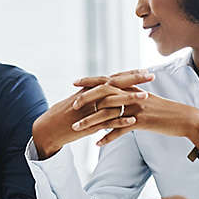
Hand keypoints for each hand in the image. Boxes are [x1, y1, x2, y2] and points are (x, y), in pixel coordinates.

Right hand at [32, 70, 151, 158]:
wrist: (47, 129)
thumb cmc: (61, 115)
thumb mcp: (76, 101)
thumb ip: (90, 95)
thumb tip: (104, 90)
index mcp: (88, 90)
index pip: (111, 78)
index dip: (128, 74)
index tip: (143, 70)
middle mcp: (89, 96)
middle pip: (114, 84)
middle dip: (133, 79)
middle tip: (150, 75)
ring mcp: (88, 110)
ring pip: (112, 102)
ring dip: (129, 98)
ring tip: (145, 96)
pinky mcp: (88, 125)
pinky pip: (106, 122)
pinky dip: (119, 121)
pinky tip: (132, 121)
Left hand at [72, 72, 198, 146]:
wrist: (185, 118)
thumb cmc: (165, 111)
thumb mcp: (146, 99)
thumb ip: (130, 96)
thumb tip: (116, 97)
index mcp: (132, 88)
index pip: (107, 81)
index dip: (90, 81)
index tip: (75, 83)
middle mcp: (132, 95)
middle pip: (104, 94)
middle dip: (86, 99)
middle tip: (73, 106)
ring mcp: (136, 108)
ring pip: (108, 114)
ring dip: (91, 122)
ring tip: (77, 128)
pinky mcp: (141, 122)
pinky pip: (120, 130)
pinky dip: (108, 137)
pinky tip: (97, 143)